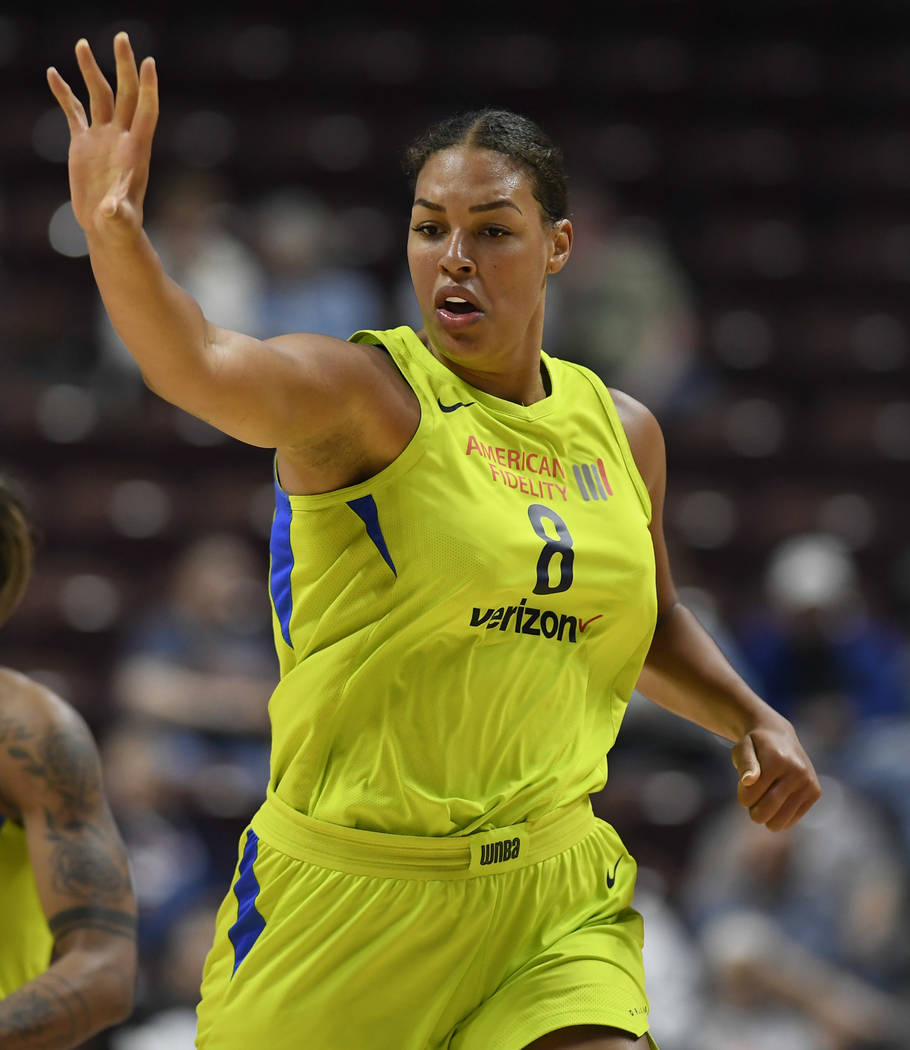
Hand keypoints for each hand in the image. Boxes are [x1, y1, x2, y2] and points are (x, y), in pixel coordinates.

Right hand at [47, 32, 157, 241]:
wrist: (108, 229)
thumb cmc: (120, 226)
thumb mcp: (120, 220)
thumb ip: (118, 212)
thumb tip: (111, 210)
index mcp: (136, 150)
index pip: (146, 111)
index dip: (148, 88)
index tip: (148, 62)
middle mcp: (121, 137)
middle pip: (125, 94)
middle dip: (124, 66)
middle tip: (122, 37)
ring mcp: (102, 138)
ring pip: (99, 96)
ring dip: (91, 71)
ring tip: (82, 44)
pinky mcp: (84, 144)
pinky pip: (74, 111)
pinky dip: (64, 93)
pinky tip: (54, 73)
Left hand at [731, 715, 821, 830]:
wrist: (780, 735)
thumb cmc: (756, 745)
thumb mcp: (743, 748)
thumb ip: (745, 763)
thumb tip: (748, 780)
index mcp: (776, 760)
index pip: (750, 796)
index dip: (743, 796)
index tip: (743, 787)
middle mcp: (796, 771)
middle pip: (767, 809)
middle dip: (754, 811)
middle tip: (753, 800)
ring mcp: (808, 782)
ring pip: (780, 819)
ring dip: (767, 817)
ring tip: (764, 801)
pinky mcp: (815, 792)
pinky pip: (792, 819)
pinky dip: (780, 817)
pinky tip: (777, 803)